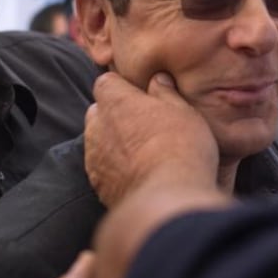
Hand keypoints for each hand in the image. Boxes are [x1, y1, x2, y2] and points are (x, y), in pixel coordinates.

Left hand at [84, 72, 218, 207]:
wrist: (167, 199)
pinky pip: (102, 169)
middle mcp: (97, 127)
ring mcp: (94, 158)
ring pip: (98, 142)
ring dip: (113, 143)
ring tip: (142, 152)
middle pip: (98, 112)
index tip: (140, 94)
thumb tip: (159, 79)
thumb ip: (166, 92)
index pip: (106, 82)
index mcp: (116, 101)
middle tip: (144, 123)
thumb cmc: (180, 147)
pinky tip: (138, 174)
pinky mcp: (98, 185)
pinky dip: (114, 169)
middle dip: (114, 114)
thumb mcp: (183, 111)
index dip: (122, 86)